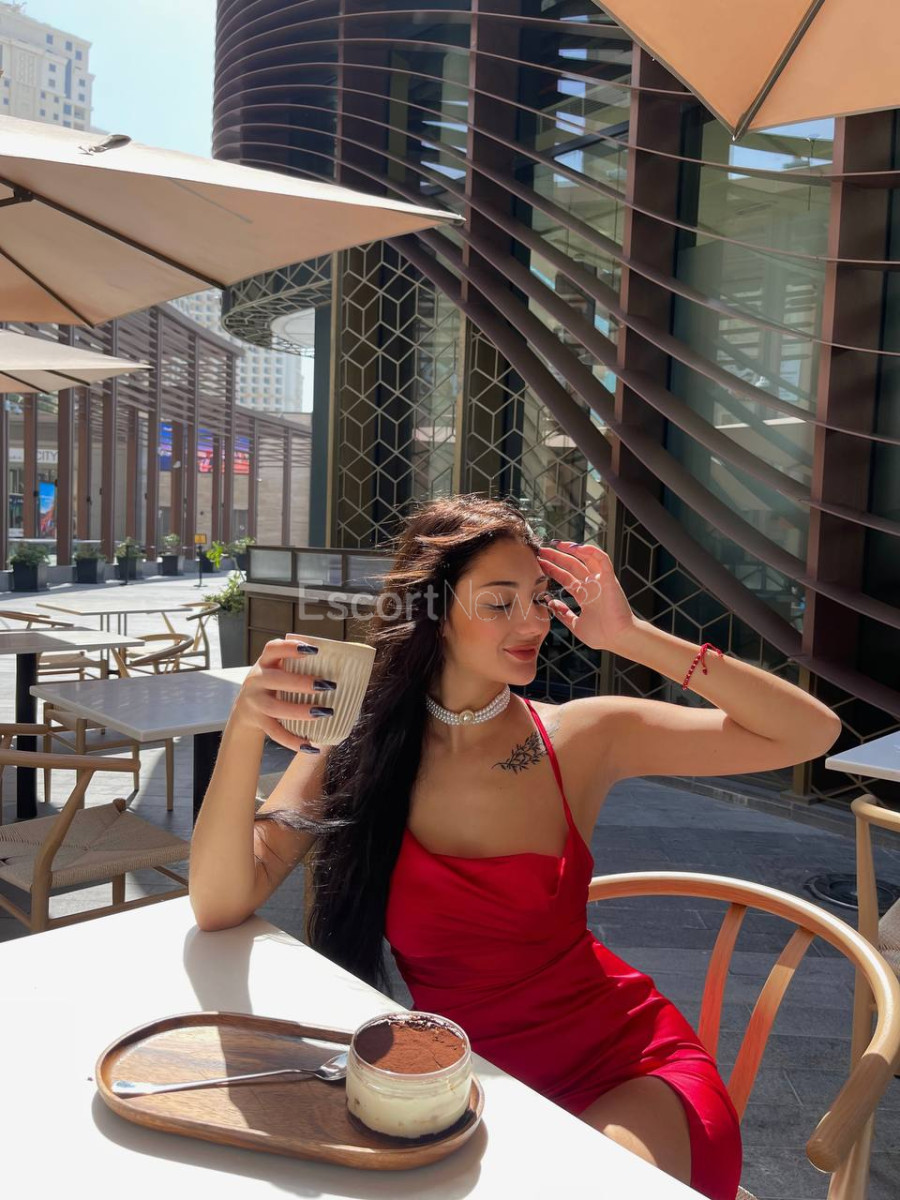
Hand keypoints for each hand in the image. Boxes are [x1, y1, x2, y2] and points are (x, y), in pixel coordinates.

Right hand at [232, 638, 333, 752]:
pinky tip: (312, 747)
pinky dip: (293, 741)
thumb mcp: (278, 669)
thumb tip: (341, 665)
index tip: (315, 649)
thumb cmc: (273, 684)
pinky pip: (276, 733)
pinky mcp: (258, 722)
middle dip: (302, 682)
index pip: (273, 649)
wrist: (245, 709)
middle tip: (328, 685)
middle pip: (276, 680)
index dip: (291, 647)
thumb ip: (298, 664)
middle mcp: (256, 680)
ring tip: (325, 713)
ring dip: (300, 711)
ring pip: (276, 708)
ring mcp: (255, 702)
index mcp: (265, 662)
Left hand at [537, 542, 636, 651]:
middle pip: (572, 566)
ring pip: (586, 558)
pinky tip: (576, 547)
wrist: (618, 638)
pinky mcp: (609, 578)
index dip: (553, 570)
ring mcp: (601, 581)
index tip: (540, 564)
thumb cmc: (602, 635)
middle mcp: (592, 586)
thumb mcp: (576, 625)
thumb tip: (551, 603)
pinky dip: (591, 551)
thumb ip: (564, 614)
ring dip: (571, 550)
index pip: (566, 578)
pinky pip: (602, 559)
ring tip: (556, 544)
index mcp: (586, 596)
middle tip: (541, 551)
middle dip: (557, 558)